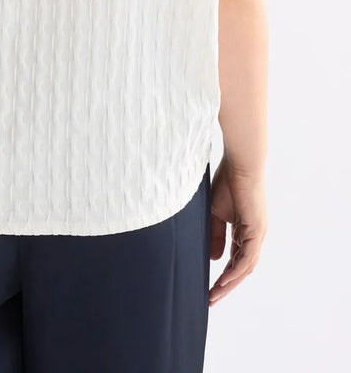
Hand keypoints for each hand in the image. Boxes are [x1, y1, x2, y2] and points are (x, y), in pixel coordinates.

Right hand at [209, 154, 267, 305]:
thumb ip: (214, 235)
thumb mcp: (215, 214)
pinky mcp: (257, 231)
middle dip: (226, 286)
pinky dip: (235, 271)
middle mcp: (254, 236)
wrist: (238, 165)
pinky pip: (247, 258)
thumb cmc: (226, 183)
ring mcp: (257, 234)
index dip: (223, 275)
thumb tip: (215, 260)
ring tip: (215, 295)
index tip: (208, 288)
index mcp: (244, 231)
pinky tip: (223, 280)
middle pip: (241, 269)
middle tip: (211, 300)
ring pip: (245, 267)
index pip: (234, 260)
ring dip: (230, 283)